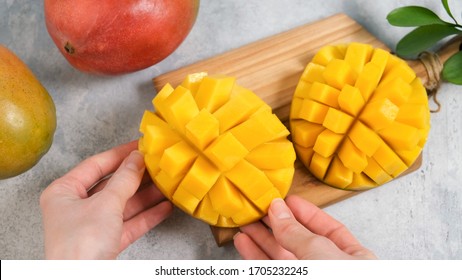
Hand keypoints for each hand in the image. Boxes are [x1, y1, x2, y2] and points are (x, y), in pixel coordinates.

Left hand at [40, 141, 172, 258]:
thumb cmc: (80, 245)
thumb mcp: (106, 204)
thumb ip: (125, 179)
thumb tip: (137, 158)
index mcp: (64, 192)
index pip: (96, 165)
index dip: (120, 154)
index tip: (141, 146)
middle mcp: (76, 208)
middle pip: (112, 185)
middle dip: (137, 177)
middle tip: (157, 164)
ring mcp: (92, 226)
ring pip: (124, 205)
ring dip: (146, 196)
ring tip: (167, 183)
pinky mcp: (106, 243)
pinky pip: (129, 223)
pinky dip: (147, 215)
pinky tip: (165, 207)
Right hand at [234, 195, 375, 259]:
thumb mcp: (323, 256)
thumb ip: (297, 233)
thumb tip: (278, 210)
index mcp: (352, 259)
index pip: (327, 229)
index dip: (305, 213)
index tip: (285, 200)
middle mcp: (328, 270)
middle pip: (299, 241)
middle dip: (277, 224)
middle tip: (258, 209)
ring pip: (280, 257)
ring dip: (261, 239)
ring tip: (245, 224)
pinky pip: (269, 270)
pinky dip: (256, 257)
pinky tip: (245, 244)